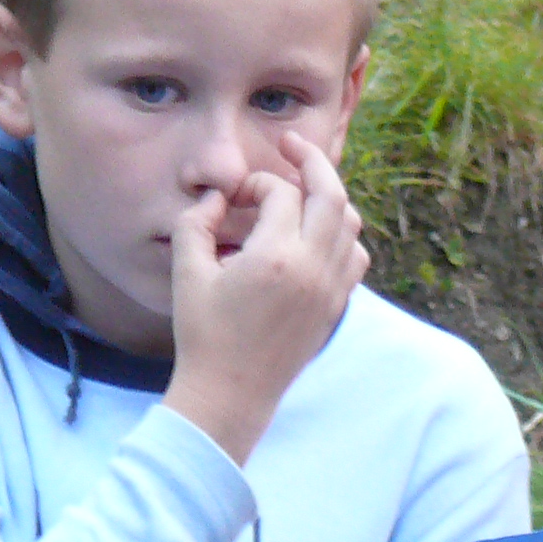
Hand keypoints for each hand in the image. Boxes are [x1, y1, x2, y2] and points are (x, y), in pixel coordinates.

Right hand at [164, 132, 365, 465]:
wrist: (230, 397)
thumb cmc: (203, 337)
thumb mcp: (186, 274)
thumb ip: (195, 223)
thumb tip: (216, 196)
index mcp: (275, 258)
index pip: (280, 193)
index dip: (257, 184)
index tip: (235, 196)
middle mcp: (311, 269)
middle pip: (331, 193)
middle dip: (313, 161)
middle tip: (293, 144)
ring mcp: (329, 290)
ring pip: (349, 222)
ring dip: (329, 197)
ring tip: (306, 189)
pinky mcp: (334, 308)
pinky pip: (355, 257)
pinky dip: (343, 236)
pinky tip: (320, 234)